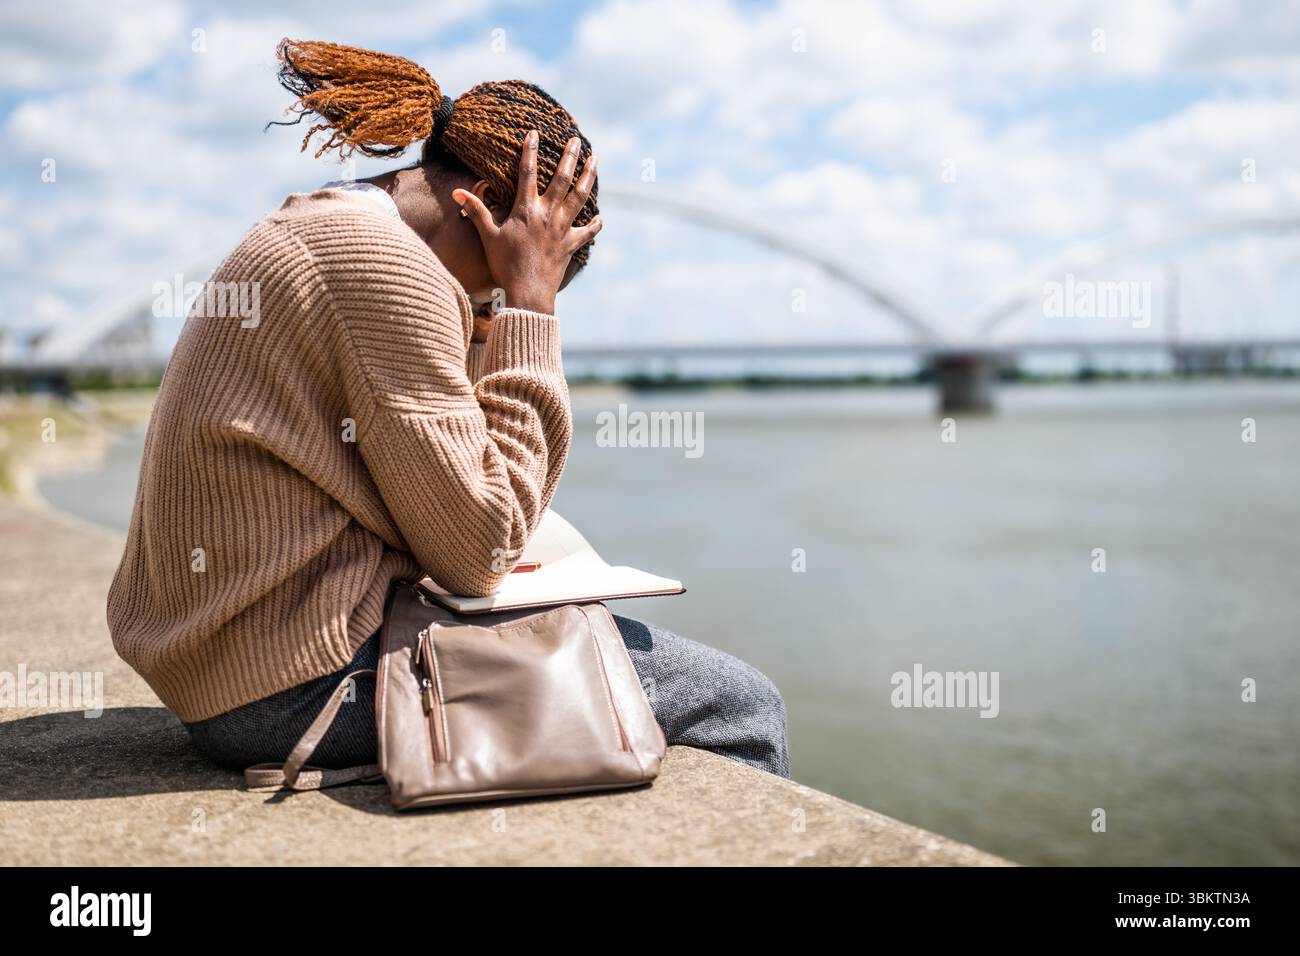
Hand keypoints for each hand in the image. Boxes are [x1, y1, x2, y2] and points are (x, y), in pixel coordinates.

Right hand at [453, 130, 600, 315]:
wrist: (528, 293)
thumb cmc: (505, 266)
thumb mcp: (488, 237)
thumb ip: (476, 212)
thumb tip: (456, 193)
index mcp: (526, 210)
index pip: (527, 173)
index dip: (529, 151)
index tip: (534, 133)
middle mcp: (548, 215)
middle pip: (561, 179)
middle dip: (569, 157)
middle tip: (575, 140)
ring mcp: (562, 230)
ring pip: (579, 198)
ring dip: (588, 177)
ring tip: (595, 161)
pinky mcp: (571, 246)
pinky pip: (587, 232)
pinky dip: (595, 225)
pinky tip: (600, 218)